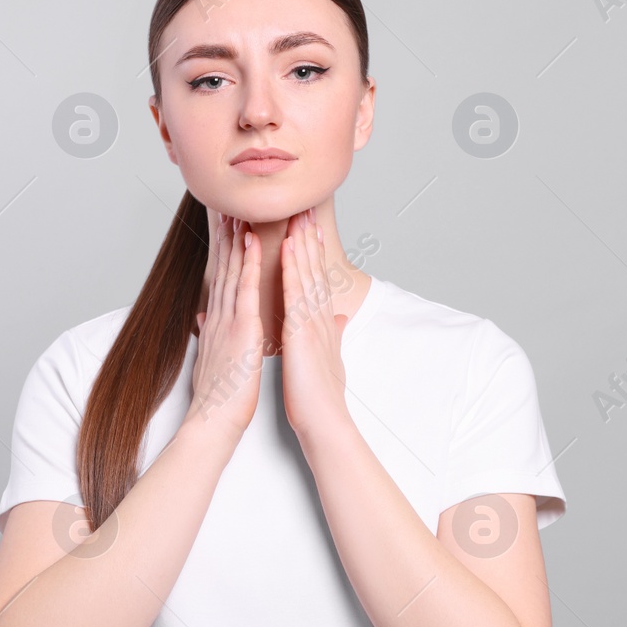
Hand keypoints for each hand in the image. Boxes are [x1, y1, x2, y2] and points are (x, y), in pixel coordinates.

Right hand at [184, 211, 263, 440]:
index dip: (224, 251)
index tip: (227, 226)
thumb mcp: (212, 359)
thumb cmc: (219, 396)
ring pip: (231, 271)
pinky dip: (248, 263)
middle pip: (222, 267)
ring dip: (235, 239)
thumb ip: (209, 335)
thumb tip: (202, 319)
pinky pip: (245, 290)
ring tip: (238, 210)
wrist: (215, 420)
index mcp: (217, 323)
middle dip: (225, 236)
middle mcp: (219, 316)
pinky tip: (251, 242)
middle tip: (228, 205)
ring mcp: (228, 320)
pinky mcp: (241, 329)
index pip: (221, 279)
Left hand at [280, 206, 350, 438]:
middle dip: (309, 237)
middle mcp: (319, 317)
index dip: (312, 252)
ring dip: (302, 242)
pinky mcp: (302, 330)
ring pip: (307, 273)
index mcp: (320, 323)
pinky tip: (287, 245)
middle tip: (306, 206)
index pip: (316, 280)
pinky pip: (296, 292)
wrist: (323, 420)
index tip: (308, 228)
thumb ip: (332, 336)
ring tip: (299, 213)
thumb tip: (339, 320)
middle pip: (314, 269)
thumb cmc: (319, 396)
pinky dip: (292, 266)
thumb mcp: (328, 359)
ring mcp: (313, 321)